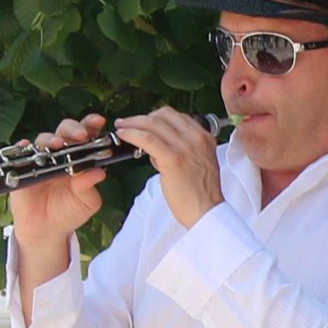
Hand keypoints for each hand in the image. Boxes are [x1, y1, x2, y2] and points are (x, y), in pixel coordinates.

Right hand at [3, 116, 112, 257]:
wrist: (46, 229)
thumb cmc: (69, 212)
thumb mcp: (85, 202)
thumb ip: (89, 187)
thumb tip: (99, 172)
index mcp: (80, 157)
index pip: (87, 135)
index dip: (92, 125)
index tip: (99, 122)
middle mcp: (61, 153)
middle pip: (65, 131)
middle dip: (73, 128)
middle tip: (81, 135)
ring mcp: (41, 159)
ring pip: (43, 139)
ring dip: (50, 139)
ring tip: (57, 145)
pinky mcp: (23, 168)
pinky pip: (21, 153)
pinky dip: (23, 147)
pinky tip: (25, 146)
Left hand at [110, 106, 221, 225]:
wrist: (207, 211)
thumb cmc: (201, 195)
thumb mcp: (199, 163)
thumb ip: (182, 151)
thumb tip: (158, 147)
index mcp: (204, 138)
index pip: (176, 116)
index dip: (156, 117)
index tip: (143, 122)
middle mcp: (196, 138)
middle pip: (163, 115)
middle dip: (142, 117)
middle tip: (128, 123)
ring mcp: (185, 147)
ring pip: (153, 124)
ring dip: (133, 123)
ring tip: (121, 127)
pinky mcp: (173, 159)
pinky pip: (147, 139)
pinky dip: (132, 134)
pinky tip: (123, 135)